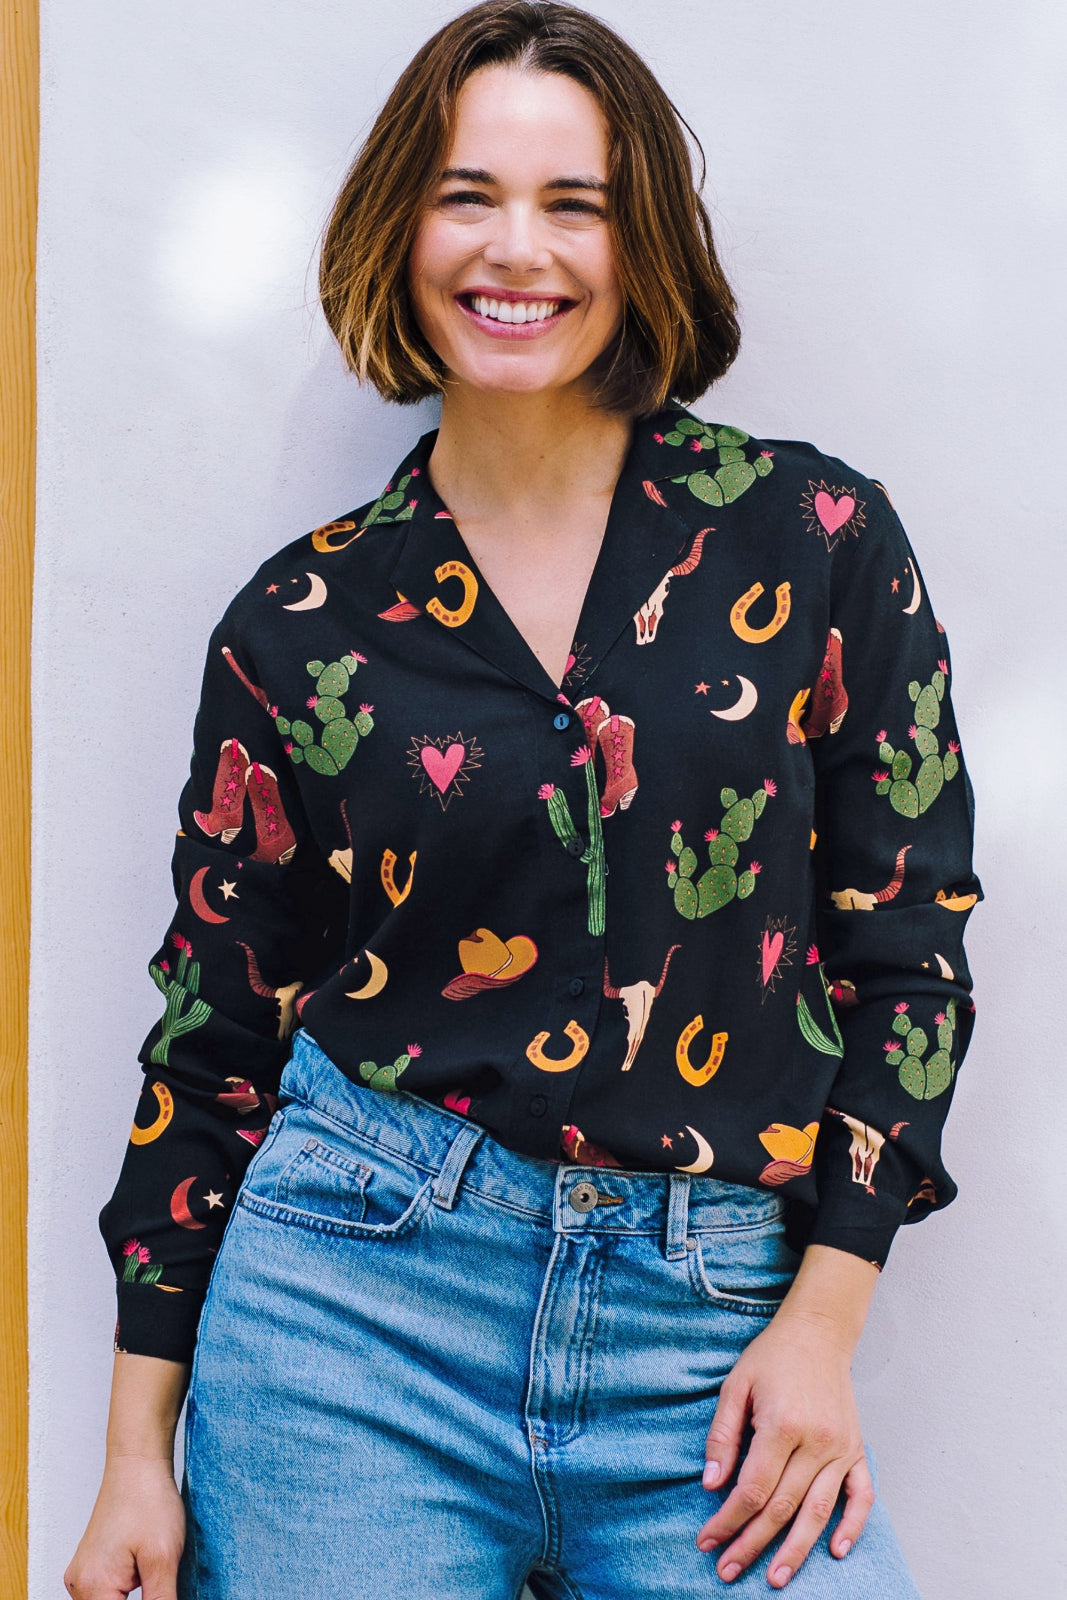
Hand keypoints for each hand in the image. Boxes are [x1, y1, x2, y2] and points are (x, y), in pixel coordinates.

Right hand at [64, 1453, 184, 1599]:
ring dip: (135, 1597)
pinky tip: (144, 1569)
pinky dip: (126, 1590)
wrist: (137, 1462)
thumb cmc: (148, 1499)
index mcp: (94, 1587)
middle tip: (159, 1578)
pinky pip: (106, 1592)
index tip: (162, 1592)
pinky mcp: (90, 1566)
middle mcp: (79, 1585)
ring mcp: (82, 1575)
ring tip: (153, 1572)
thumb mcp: (163, 1559)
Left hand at [695, 1310, 874, 1587]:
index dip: (727, 1520)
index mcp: (781, 1425)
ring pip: (818, 1512)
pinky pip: (862, 1496)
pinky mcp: (857, 1450)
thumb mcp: (736, 1385)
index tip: (707, 1541)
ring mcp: (841, 1448)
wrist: (818, 1333)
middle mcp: (816, 1442)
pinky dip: (852, 1526)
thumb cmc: (772, 1358)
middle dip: (752, 1544)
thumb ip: (723, 1436)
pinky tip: (836, 1551)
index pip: (752, 1489)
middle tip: (729, 1572)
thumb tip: (711, 1484)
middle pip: (782, 1508)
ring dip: (796, 1550)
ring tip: (776, 1578)